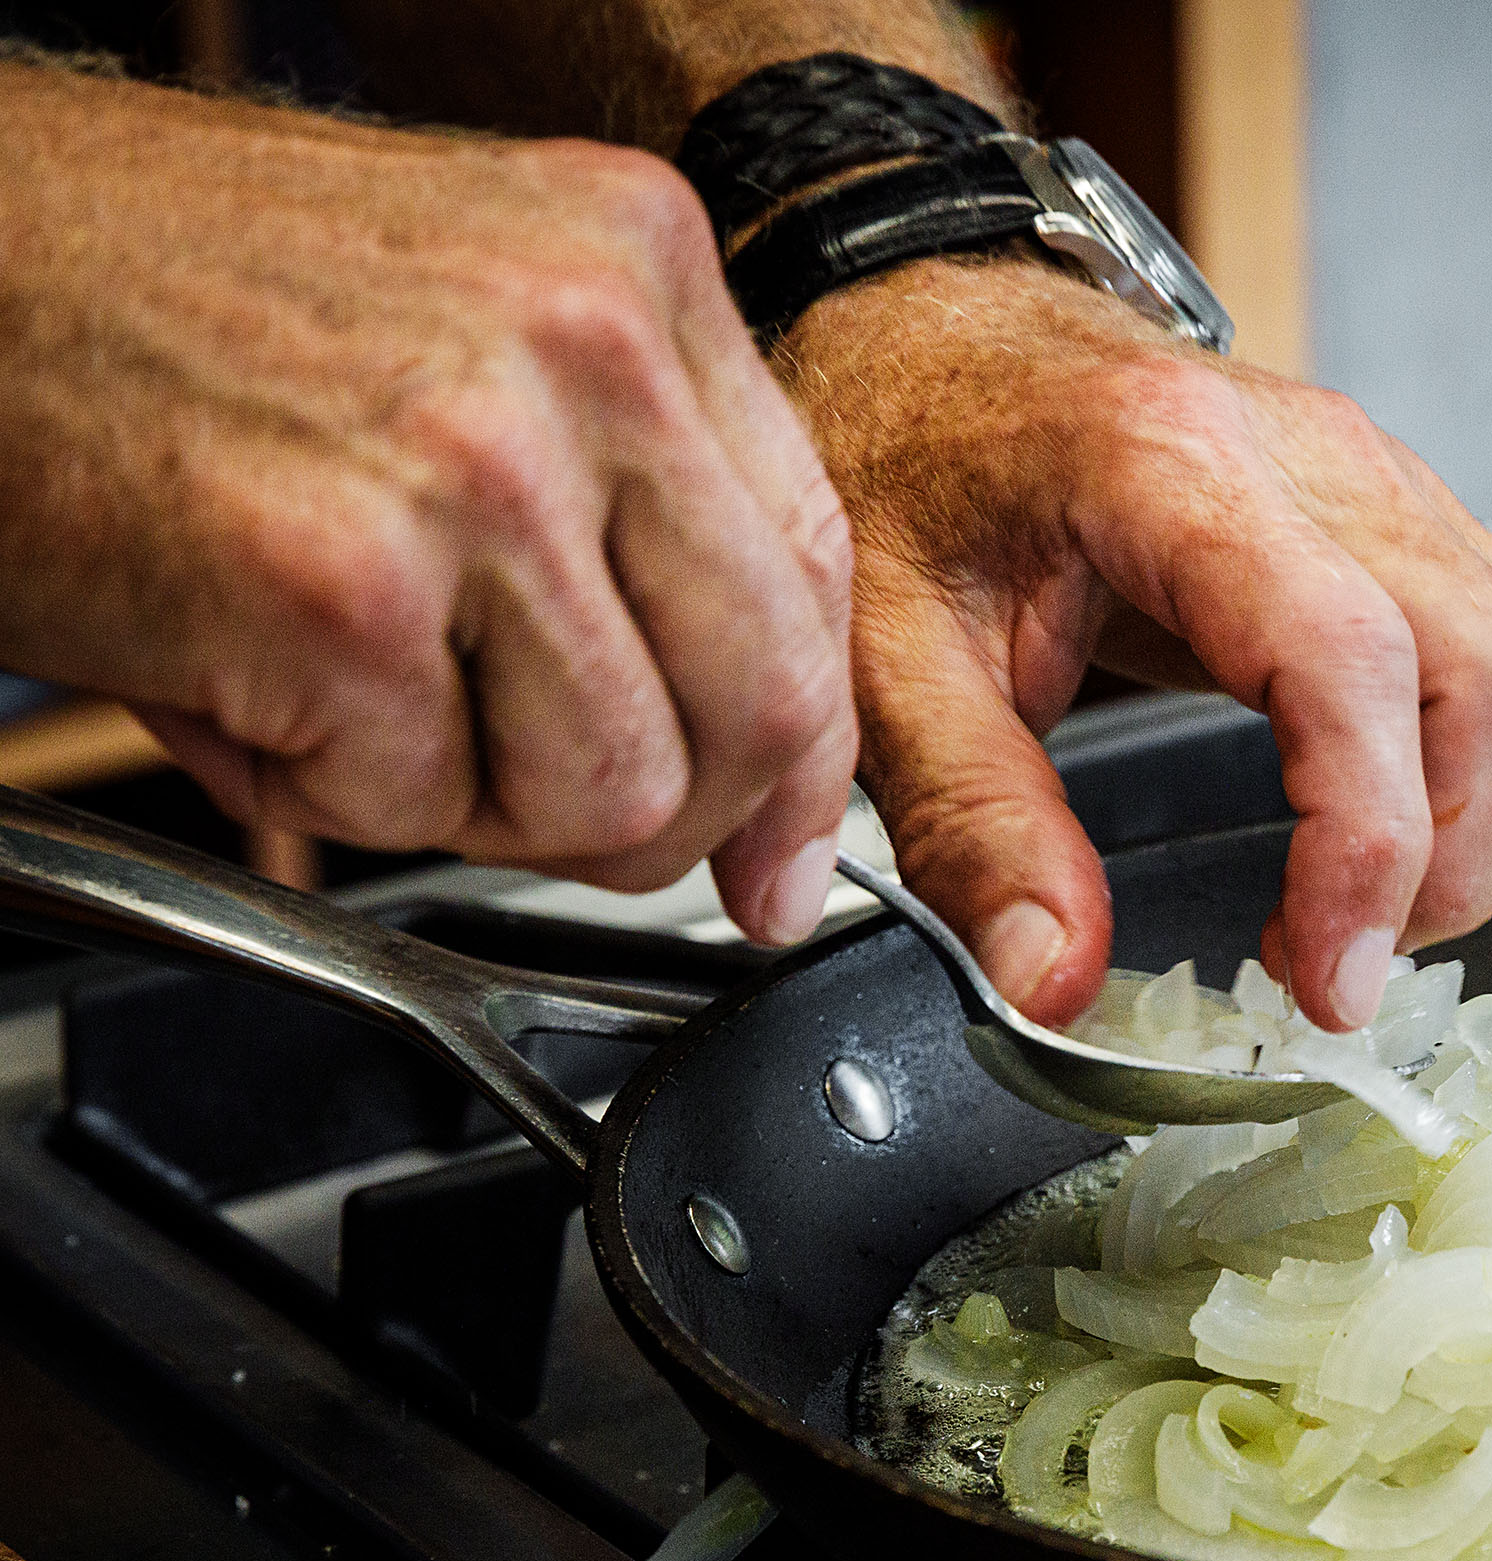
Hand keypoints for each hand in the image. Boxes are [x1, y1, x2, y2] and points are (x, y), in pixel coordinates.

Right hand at [0, 65, 856, 942]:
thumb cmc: (168, 302)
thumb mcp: (466, 340)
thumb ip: (637, 524)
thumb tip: (765, 801)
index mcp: (639, 268)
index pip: (815, 567)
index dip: (806, 753)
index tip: (782, 853)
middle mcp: (587, 346)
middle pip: (760, 702)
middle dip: (666, 817)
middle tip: (550, 814)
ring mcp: (476, 465)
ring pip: (612, 788)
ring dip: (480, 808)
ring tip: (357, 701)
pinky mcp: (341, 588)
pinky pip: (424, 806)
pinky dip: (331, 794)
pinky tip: (256, 685)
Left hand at [775, 257, 1491, 1029]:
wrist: (934, 336)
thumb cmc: (913, 460)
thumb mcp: (888, 661)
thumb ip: (976, 828)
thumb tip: (1056, 981)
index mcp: (1173, 468)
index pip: (1349, 660)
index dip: (1367, 843)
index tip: (1329, 978)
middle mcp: (1320, 459)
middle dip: (1450, 860)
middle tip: (1336, 959)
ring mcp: (1388, 481)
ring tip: (1372, 903)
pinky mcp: (1416, 518)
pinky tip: (1406, 823)